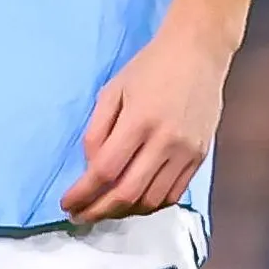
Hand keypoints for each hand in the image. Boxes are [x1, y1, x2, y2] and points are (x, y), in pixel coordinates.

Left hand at [62, 20, 230, 224]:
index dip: (83, 193)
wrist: (198, 52)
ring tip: (105, 210)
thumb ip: (97, 131)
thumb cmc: (150, 67)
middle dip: (99, 211)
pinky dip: (151, 204)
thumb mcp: (113, 90)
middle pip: (128, 193)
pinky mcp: (200, 156)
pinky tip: (134, 201)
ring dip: (124, 212)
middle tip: (81, 217)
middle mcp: (165, 140)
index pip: (105, 170)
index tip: (67, 204)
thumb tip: (91, 168)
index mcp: (139, 120)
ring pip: (152, 200)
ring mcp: (186, 151)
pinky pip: (174, 194)